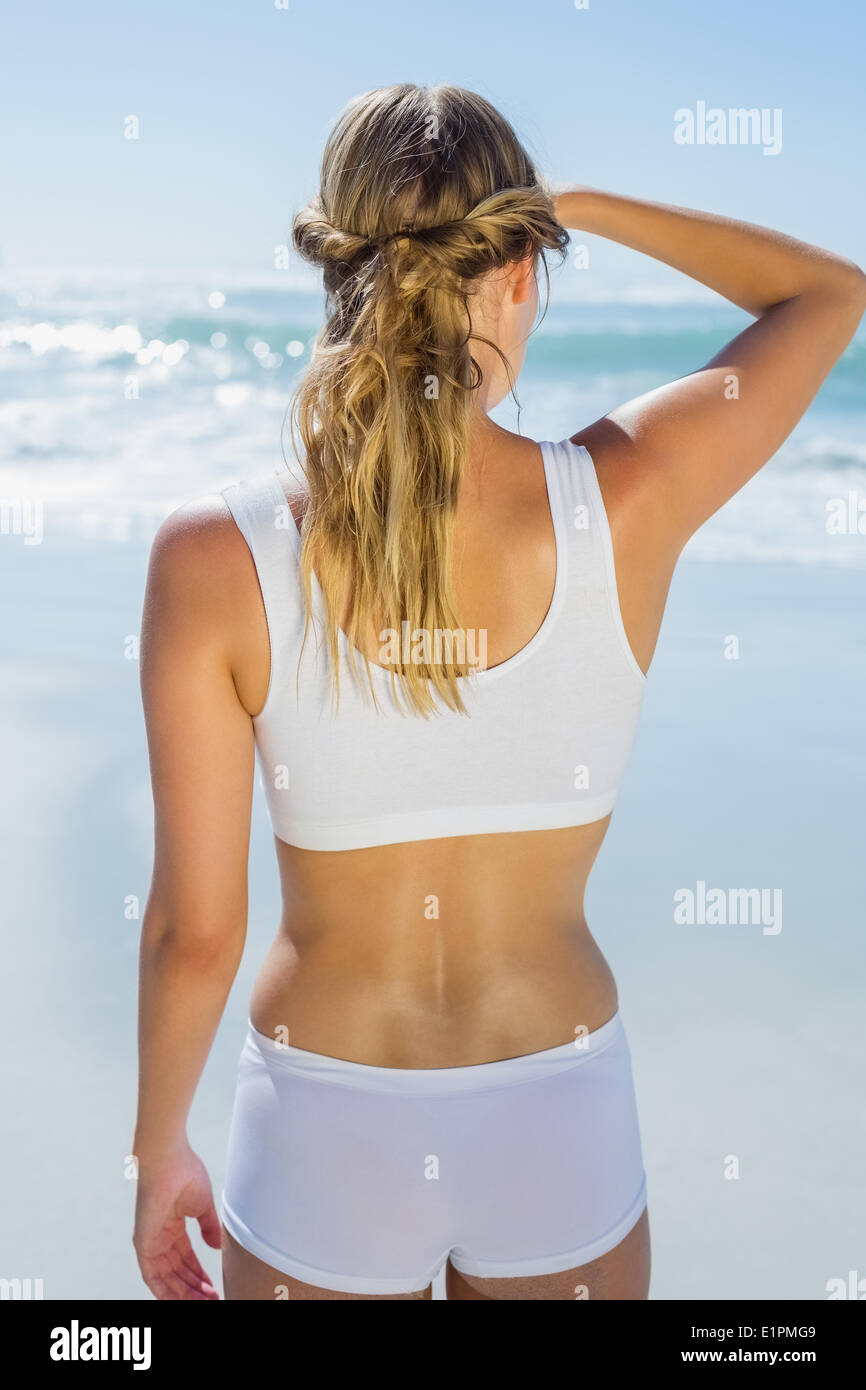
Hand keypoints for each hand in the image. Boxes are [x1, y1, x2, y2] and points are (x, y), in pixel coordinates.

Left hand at [133, 1142, 220, 1299]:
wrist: (168, 1159)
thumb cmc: (184, 1173)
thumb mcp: (203, 1206)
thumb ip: (208, 1227)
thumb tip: (215, 1247)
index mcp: (172, 1226)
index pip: (186, 1258)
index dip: (199, 1274)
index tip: (213, 1287)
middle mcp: (159, 1237)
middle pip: (177, 1272)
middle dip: (194, 1288)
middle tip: (212, 1299)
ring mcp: (150, 1242)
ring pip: (166, 1278)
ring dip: (183, 1292)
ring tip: (204, 1302)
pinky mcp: (143, 1244)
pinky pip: (152, 1275)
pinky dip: (165, 1290)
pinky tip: (180, 1299)